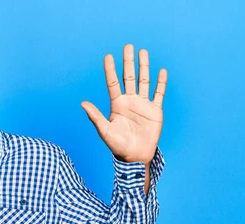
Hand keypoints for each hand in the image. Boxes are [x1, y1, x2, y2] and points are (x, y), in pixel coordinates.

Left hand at [80, 44, 167, 163]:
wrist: (135, 156)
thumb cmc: (117, 146)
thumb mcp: (104, 131)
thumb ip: (95, 116)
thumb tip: (82, 103)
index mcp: (117, 105)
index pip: (113, 83)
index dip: (111, 70)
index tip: (108, 56)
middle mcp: (129, 101)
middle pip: (129, 77)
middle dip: (128, 62)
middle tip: (128, 46)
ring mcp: (143, 105)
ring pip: (144, 81)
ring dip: (144, 67)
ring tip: (143, 52)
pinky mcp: (155, 111)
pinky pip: (159, 94)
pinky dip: (161, 83)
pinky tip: (162, 71)